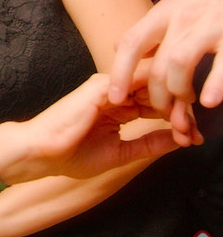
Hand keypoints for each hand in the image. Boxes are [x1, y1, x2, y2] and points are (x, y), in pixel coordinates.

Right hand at [15, 73, 181, 183]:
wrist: (40, 153)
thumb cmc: (71, 155)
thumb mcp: (119, 153)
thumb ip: (149, 144)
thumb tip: (180, 140)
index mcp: (118, 105)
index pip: (154, 102)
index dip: (177, 116)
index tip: (194, 136)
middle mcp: (115, 91)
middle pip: (156, 90)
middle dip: (180, 109)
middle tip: (195, 131)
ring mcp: (108, 85)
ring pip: (150, 83)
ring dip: (173, 102)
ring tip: (187, 124)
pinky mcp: (101, 87)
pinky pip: (136, 81)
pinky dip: (158, 96)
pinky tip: (171, 113)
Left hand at [109, 0, 222, 111]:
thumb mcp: (175, 6)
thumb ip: (150, 29)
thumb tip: (118, 48)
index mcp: (165, 12)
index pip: (132, 43)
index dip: (120, 73)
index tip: (115, 97)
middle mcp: (183, 18)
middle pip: (157, 65)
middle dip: (157, 96)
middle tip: (164, 110)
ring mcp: (209, 26)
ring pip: (179, 64)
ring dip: (180, 92)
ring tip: (188, 101)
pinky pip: (220, 66)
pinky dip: (213, 86)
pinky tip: (209, 101)